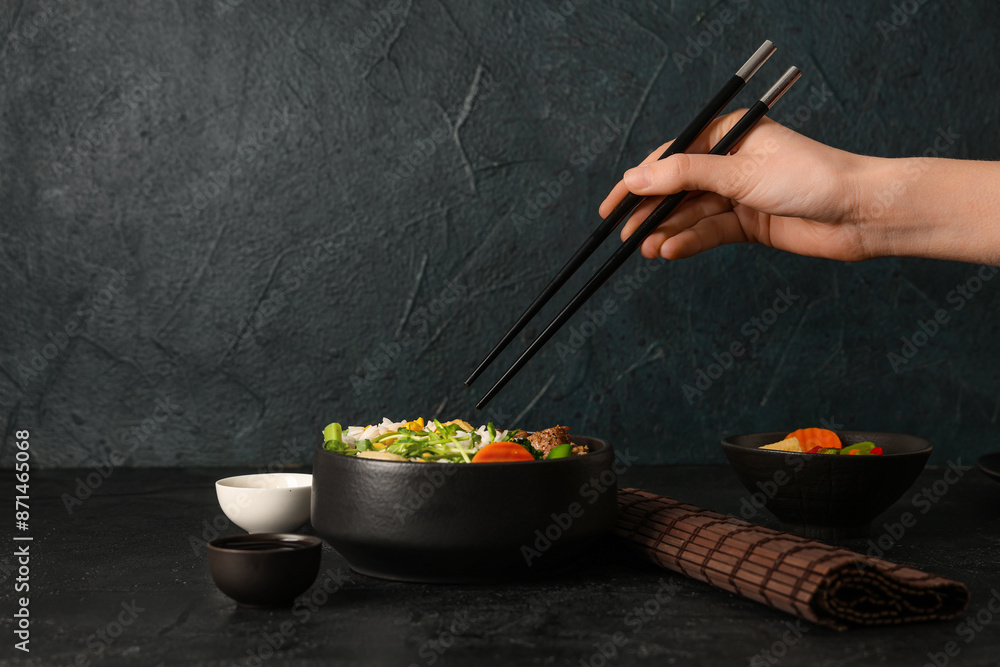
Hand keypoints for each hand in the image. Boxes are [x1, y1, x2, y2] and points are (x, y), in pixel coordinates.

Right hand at [600, 111, 873, 261]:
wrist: (861, 215)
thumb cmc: (810, 178)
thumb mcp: (739, 172)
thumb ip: (684, 176)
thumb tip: (635, 177)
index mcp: (730, 134)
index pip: (672, 156)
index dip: (639, 180)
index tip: (614, 203)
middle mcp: (733, 163)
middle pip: (679, 189)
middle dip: (651, 212)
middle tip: (624, 234)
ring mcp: (740, 195)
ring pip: (692, 214)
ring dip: (668, 231)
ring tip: (645, 249)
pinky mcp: (750, 225)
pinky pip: (710, 232)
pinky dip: (690, 242)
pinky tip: (671, 251)